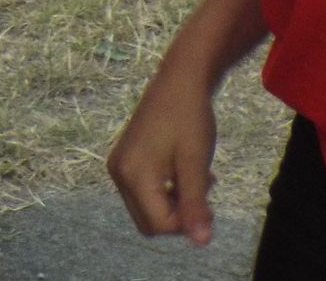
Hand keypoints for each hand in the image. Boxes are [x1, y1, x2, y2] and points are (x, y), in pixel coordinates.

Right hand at [107, 56, 219, 246]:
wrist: (179, 81)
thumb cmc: (190, 119)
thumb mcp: (195, 164)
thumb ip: (195, 205)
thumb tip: (201, 243)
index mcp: (132, 174)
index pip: (158, 225)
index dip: (186, 222)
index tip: (207, 200)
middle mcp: (118, 172)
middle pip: (149, 222)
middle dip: (178, 216)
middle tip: (202, 192)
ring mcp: (119, 165)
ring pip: (148, 209)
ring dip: (174, 204)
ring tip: (197, 179)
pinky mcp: (125, 160)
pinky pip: (144, 193)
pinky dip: (166, 192)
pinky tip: (184, 173)